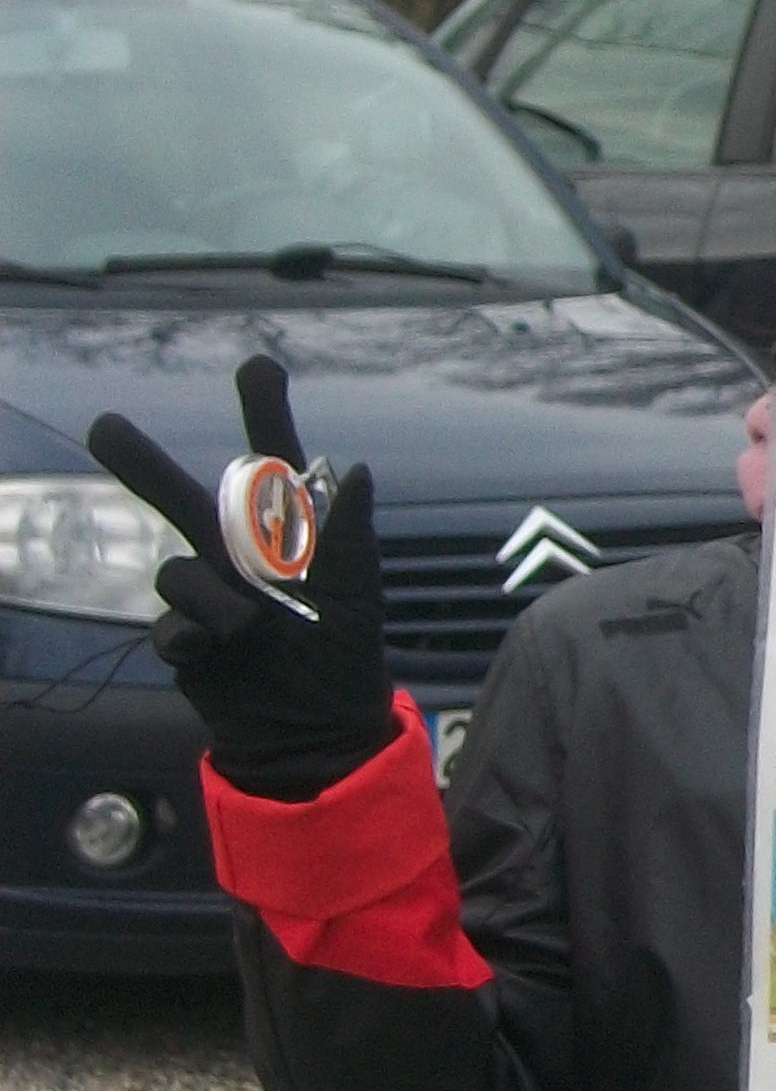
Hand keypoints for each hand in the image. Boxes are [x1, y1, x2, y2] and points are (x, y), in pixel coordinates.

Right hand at [84, 356, 394, 800]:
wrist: (317, 726)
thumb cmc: (343, 650)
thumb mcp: (358, 592)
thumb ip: (353, 533)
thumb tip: (358, 469)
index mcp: (288, 532)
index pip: (275, 465)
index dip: (266, 415)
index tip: (260, 364)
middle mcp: (238, 553)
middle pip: (184, 498)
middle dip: (141, 463)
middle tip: (103, 425)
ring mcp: (207, 593)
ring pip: (177, 570)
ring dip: (213, 597)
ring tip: (254, 627)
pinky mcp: (185, 639)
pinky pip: (170, 624)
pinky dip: (191, 636)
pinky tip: (215, 652)